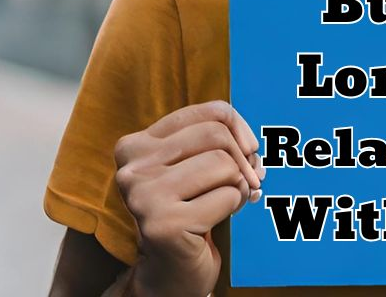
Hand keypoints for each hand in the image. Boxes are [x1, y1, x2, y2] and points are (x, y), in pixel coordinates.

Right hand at [113, 100, 263, 296]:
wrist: (169, 272)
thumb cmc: (188, 209)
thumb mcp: (194, 163)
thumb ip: (217, 140)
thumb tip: (252, 146)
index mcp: (137, 144)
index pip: (210, 112)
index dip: (240, 127)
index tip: (249, 147)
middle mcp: (133, 168)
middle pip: (217, 135)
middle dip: (243, 157)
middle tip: (248, 178)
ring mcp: (144, 196)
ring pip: (224, 164)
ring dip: (238, 184)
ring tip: (225, 200)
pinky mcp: (163, 225)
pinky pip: (228, 196)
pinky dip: (235, 206)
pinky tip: (216, 219)